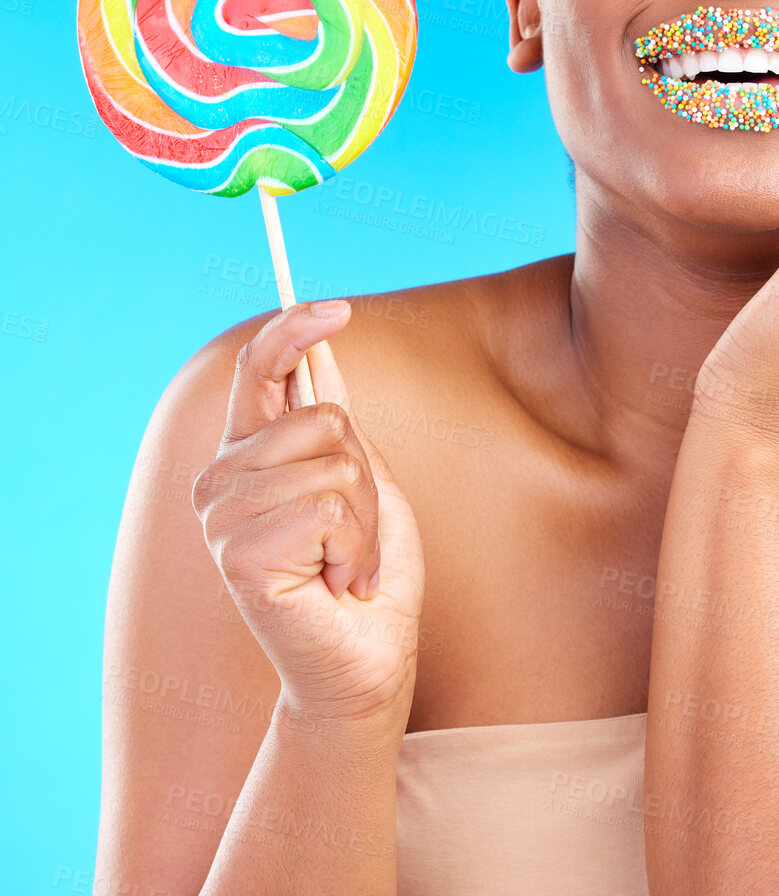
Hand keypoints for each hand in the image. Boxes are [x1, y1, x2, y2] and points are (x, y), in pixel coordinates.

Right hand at [191, 301, 425, 724]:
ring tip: (345, 563)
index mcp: (249, 456)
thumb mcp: (361, 480)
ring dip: (365, 520)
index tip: (337, 309)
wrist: (368, 658)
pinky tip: (337, 583)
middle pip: (324, 418)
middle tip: (353, 536)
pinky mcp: (237, 555)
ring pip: (335, 463)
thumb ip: (332, 420)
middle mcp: (223, 480)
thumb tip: (321, 347)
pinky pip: (331, 508)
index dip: (292, 329)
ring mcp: (222, 518)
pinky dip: (357, 548)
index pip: (258, 371)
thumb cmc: (365, 572)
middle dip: (365, 477)